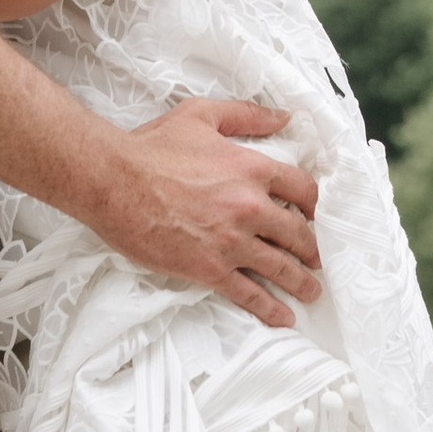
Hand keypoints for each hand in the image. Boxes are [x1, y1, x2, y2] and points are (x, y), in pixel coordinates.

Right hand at [104, 98, 322, 325]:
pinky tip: (282, 316)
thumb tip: (282, 115)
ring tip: (311, 291)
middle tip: (318, 259)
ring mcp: (231, 241)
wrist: (114, 181)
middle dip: (312, 249)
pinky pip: (249, 294)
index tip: (315, 216)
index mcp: (251, 168)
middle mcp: (249, 207)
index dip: (314, 206)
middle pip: (298, 234)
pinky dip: (269, 308)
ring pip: (280, 268)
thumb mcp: (202, 115)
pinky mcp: (209, 269)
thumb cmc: (153, 147)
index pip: (303, 190)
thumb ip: (246, 115)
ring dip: (301, 282)